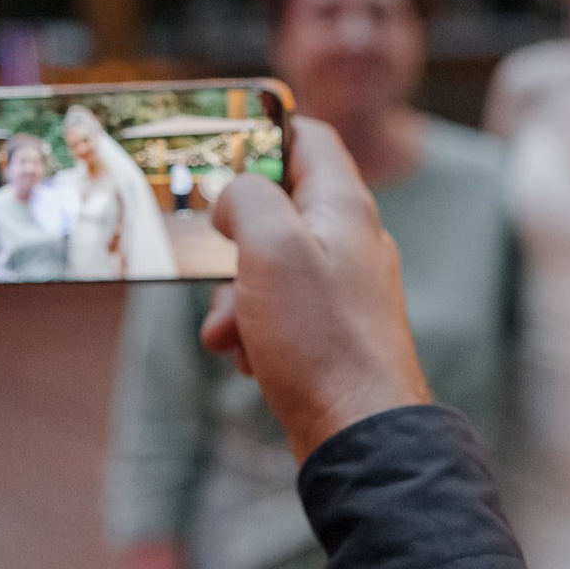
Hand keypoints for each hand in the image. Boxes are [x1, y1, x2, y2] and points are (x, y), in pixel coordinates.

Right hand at [200, 117, 430, 461]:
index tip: (215, 155)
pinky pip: (277, 314)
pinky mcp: (332, 332)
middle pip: (276, 208)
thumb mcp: (270, 249)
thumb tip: (234, 195)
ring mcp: (343, 289)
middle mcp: (349, 241)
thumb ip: (247, 199)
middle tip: (210, 262)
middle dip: (231, 241)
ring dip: (235, 297)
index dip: (258, 136)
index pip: (306, 137)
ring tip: (233, 331)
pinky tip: (250, 359)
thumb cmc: (321, 340)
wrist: (360, 433)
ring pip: (268, 268)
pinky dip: (254, 332)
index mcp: (343, 207)